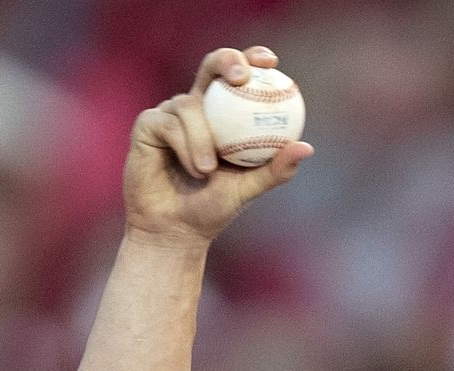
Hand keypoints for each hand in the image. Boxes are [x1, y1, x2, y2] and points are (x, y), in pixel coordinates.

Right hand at [122, 45, 313, 244]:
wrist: (175, 229)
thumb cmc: (212, 208)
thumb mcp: (249, 188)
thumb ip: (276, 169)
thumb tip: (306, 147)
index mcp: (224, 114)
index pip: (239, 77)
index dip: (252, 59)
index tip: (271, 62)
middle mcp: (197, 106)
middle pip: (211, 66)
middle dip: (227, 60)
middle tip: (241, 76)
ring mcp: (170, 113)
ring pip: (189, 105)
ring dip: (203, 138)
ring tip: (207, 170)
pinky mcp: (147, 124)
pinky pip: (169, 124)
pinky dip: (186, 148)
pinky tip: (195, 169)